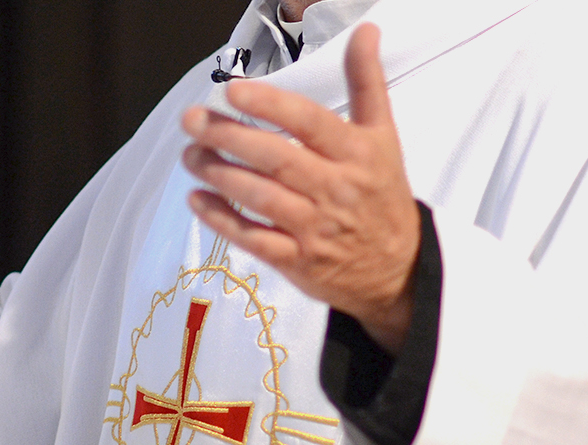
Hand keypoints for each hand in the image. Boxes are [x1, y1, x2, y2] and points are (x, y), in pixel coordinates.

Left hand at [181, 24, 419, 352]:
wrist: (397, 268)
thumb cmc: (381, 195)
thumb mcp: (383, 136)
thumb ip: (367, 82)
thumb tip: (365, 32)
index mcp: (356, 153)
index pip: (309, 123)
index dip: (270, 106)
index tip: (234, 91)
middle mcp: (334, 189)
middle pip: (275, 159)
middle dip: (229, 137)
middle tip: (193, 121)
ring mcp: (314, 228)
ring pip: (260, 198)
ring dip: (219, 175)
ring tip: (190, 155)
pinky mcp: (297, 260)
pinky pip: (252, 239)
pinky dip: (222, 220)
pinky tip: (197, 199)